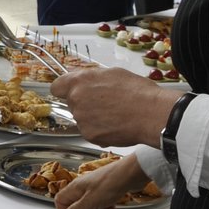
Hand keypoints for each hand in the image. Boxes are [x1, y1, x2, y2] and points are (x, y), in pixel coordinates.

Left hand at [50, 67, 180, 147]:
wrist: (151, 113)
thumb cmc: (138, 91)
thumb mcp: (113, 73)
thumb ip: (92, 78)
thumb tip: (84, 80)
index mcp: (79, 81)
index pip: (57, 87)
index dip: (65, 90)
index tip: (73, 92)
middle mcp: (76, 100)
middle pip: (72, 104)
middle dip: (85, 104)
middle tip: (105, 104)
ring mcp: (81, 119)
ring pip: (82, 119)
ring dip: (93, 118)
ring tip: (115, 115)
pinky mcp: (89, 135)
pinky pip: (91, 132)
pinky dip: (101, 131)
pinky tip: (116, 126)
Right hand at [54, 152, 148, 208]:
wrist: (132, 173)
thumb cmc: (111, 183)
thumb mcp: (91, 201)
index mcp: (75, 188)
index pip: (61, 202)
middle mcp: (82, 188)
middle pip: (75, 207)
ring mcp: (94, 189)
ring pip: (89, 207)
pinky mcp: (106, 191)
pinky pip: (101, 204)